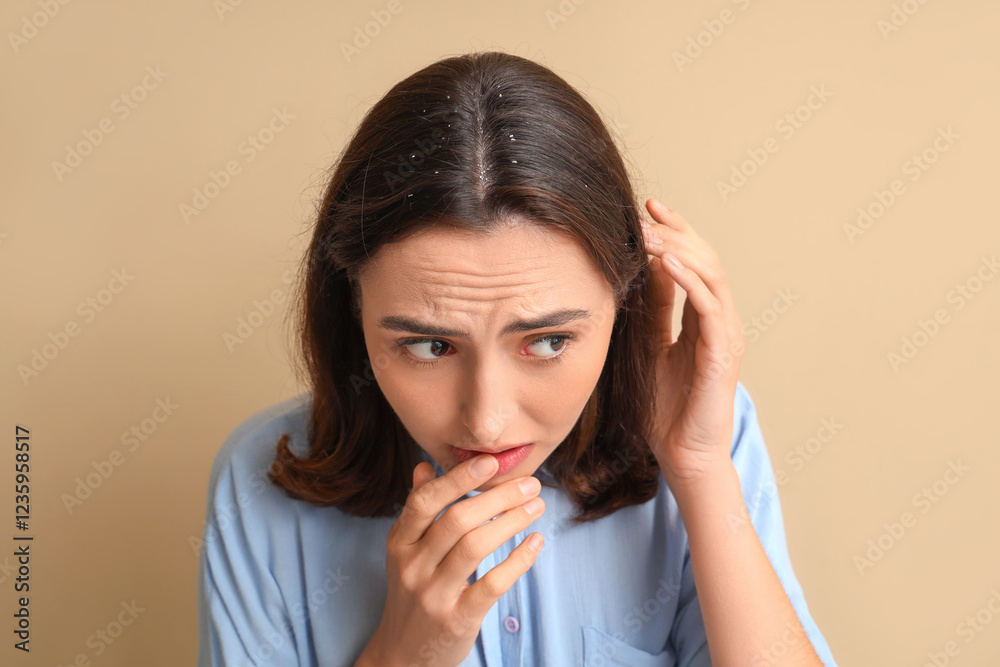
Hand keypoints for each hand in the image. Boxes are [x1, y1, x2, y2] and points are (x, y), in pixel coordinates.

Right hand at [364, 455, 545, 666]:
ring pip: (476, 547)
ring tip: (536, 507)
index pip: (425, 501)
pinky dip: (518, 560)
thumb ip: (417, 510)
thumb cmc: (412, 594)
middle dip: (499, 497)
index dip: (457, 478)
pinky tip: (536, 543)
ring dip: (512, 522)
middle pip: (457, 520)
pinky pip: (492, 584)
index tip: (490, 462)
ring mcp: (433, 594)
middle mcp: (413, 566)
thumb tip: (424, 466)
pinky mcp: (457, 619)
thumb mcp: (405, 552)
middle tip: (531, 485)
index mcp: (400, 543)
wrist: (403, 656)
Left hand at [639, 198, 744, 487]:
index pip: (695, 263)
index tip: (649, 208)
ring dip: (679, 249)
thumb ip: (655, 312)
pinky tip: (665, 263)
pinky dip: (688, 280)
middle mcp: (720, 322)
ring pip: (711, 276)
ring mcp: (725, 336)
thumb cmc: (667, 408)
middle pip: (706, 260)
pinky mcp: (720, 354)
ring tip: (650, 231)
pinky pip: (708, 307)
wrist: (682, 454)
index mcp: (704, 320)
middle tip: (646, 212)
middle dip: (676, 231)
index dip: (675, 232)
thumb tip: (644, 273)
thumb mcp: (652, 348)